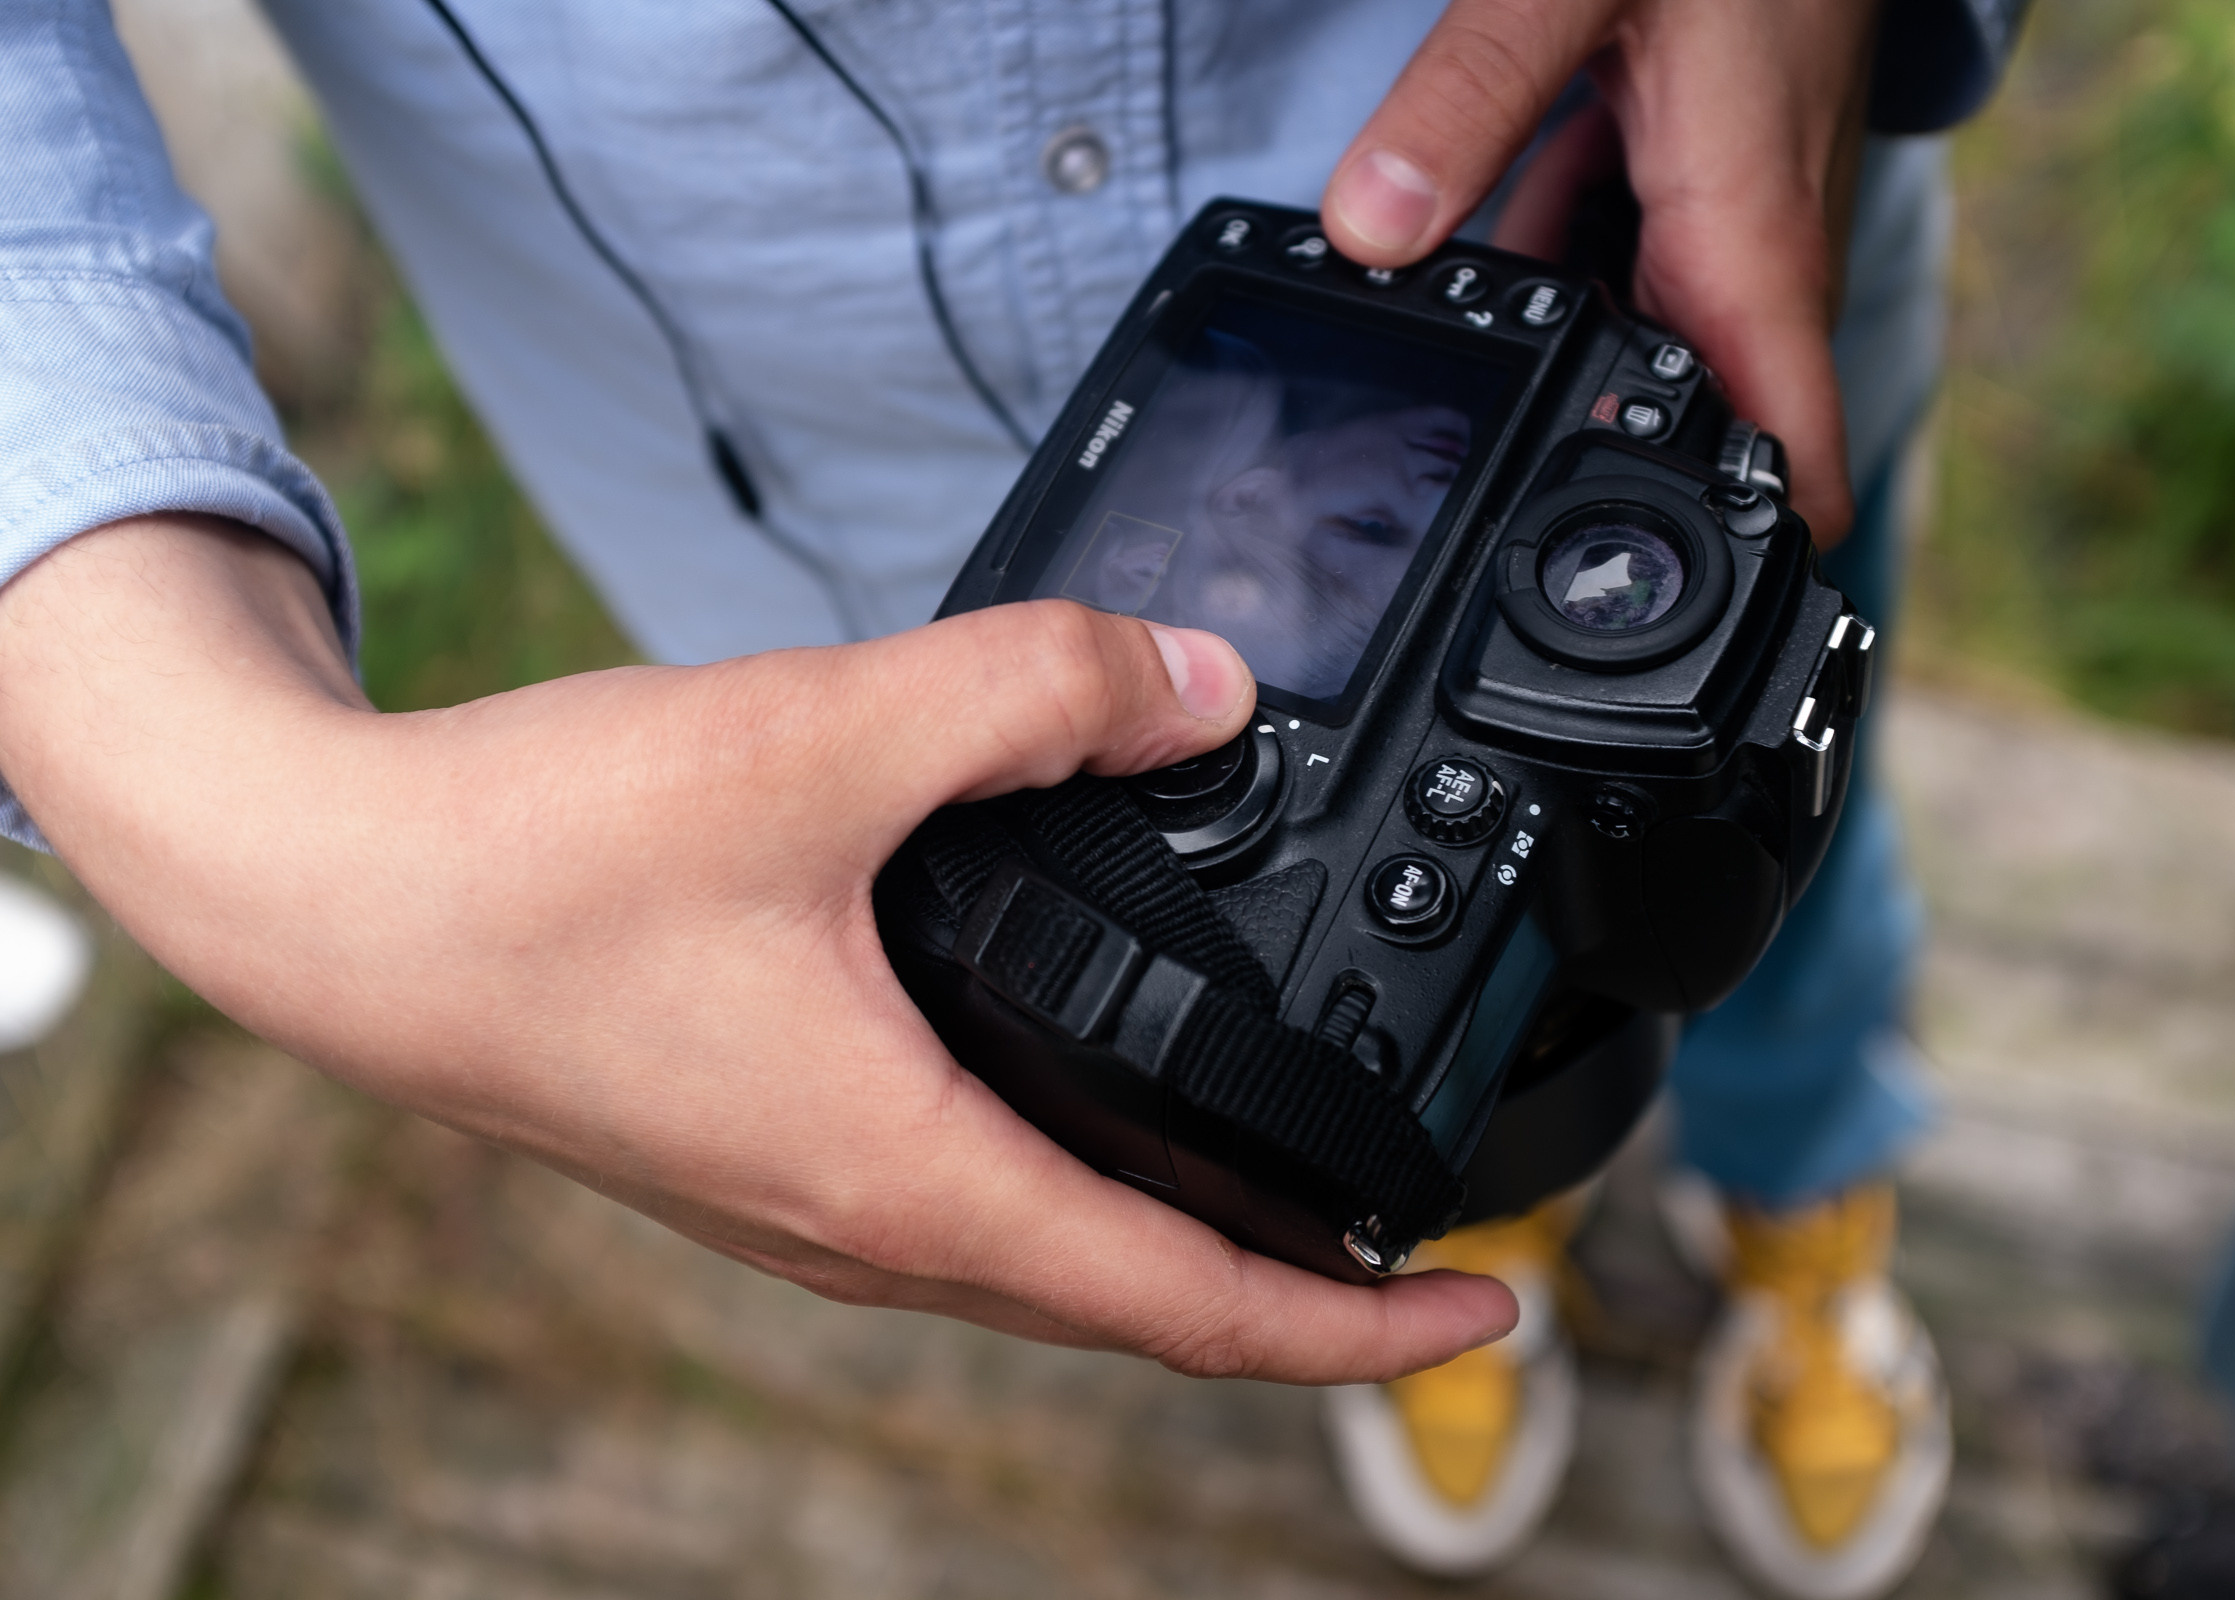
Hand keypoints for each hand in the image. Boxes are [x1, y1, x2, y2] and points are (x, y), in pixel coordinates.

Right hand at [0, 516, 1516, 1381]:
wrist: (334, 898)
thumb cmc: (533, 863)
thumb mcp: (822, 738)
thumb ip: (1035, 693)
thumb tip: (1203, 684)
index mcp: (909, 1176)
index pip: (1191, 1310)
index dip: (1361, 1333)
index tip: (1483, 1313)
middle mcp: (866, 1224)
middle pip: (1135, 1303)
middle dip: (1296, 1294)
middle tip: (1416, 1248)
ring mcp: (807, 1200)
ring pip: (1046, 1256)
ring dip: (1179, 1241)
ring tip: (1289, 1181)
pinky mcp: (764, 1143)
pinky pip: (965, 1199)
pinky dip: (1071, 1177)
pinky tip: (1086, 1086)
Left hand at [1321, 0, 1880, 543]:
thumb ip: (1469, 105)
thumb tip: (1371, 231)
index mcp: (1748, 244)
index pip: (1793, 459)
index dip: (1751, 574)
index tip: (1678, 652)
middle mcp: (1750, 254)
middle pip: (1695, 436)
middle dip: (1605, 505)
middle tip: (1474, 564)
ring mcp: (1721, 221)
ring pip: (1644, 357)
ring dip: (1564, 404)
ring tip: (1441, 454)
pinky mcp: (1687, 181)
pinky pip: (1618, 275)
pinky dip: (1548, 298)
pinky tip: (1458, 296)